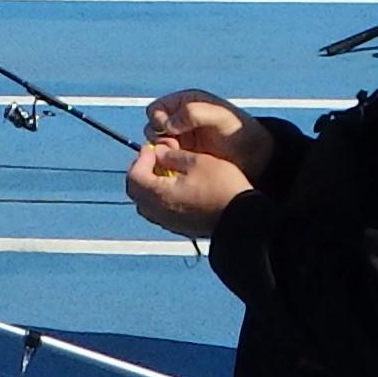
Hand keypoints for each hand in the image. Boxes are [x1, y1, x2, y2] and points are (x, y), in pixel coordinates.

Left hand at [126, 139, 253, 234]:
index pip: (134, 176)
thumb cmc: (222, 187)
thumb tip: (159, 154)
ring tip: (165, 172)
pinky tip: (177, 188)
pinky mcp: (179, 228)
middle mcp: (159, 212)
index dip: (140, 158)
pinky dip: (160, 197)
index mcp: (159, 194)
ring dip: (150, 186)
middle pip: (136, 191)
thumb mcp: (198, 161)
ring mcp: (168, 223)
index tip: (151, 148)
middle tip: (154, 159)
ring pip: (146, 203)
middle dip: (141, 172)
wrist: (243, 219)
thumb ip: (172, 156)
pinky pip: (159, 212)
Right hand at [143, 89, 271, 172]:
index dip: (158, 120)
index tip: (170, 130)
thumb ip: (193, 113)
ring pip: (156, 145)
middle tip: (173, 146)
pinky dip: (167, 163)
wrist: (254, 156)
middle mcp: (179, 120)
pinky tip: (179, 167)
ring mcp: (181, 140)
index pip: (156, 110)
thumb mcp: (219, 117)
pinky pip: (165, 160)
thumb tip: (168, 124)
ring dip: (161, 151)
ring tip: (178, 157)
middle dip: (157, 138)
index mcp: (185, 103)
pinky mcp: (184, 157)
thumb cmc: (239, 131)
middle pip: (151, 128)